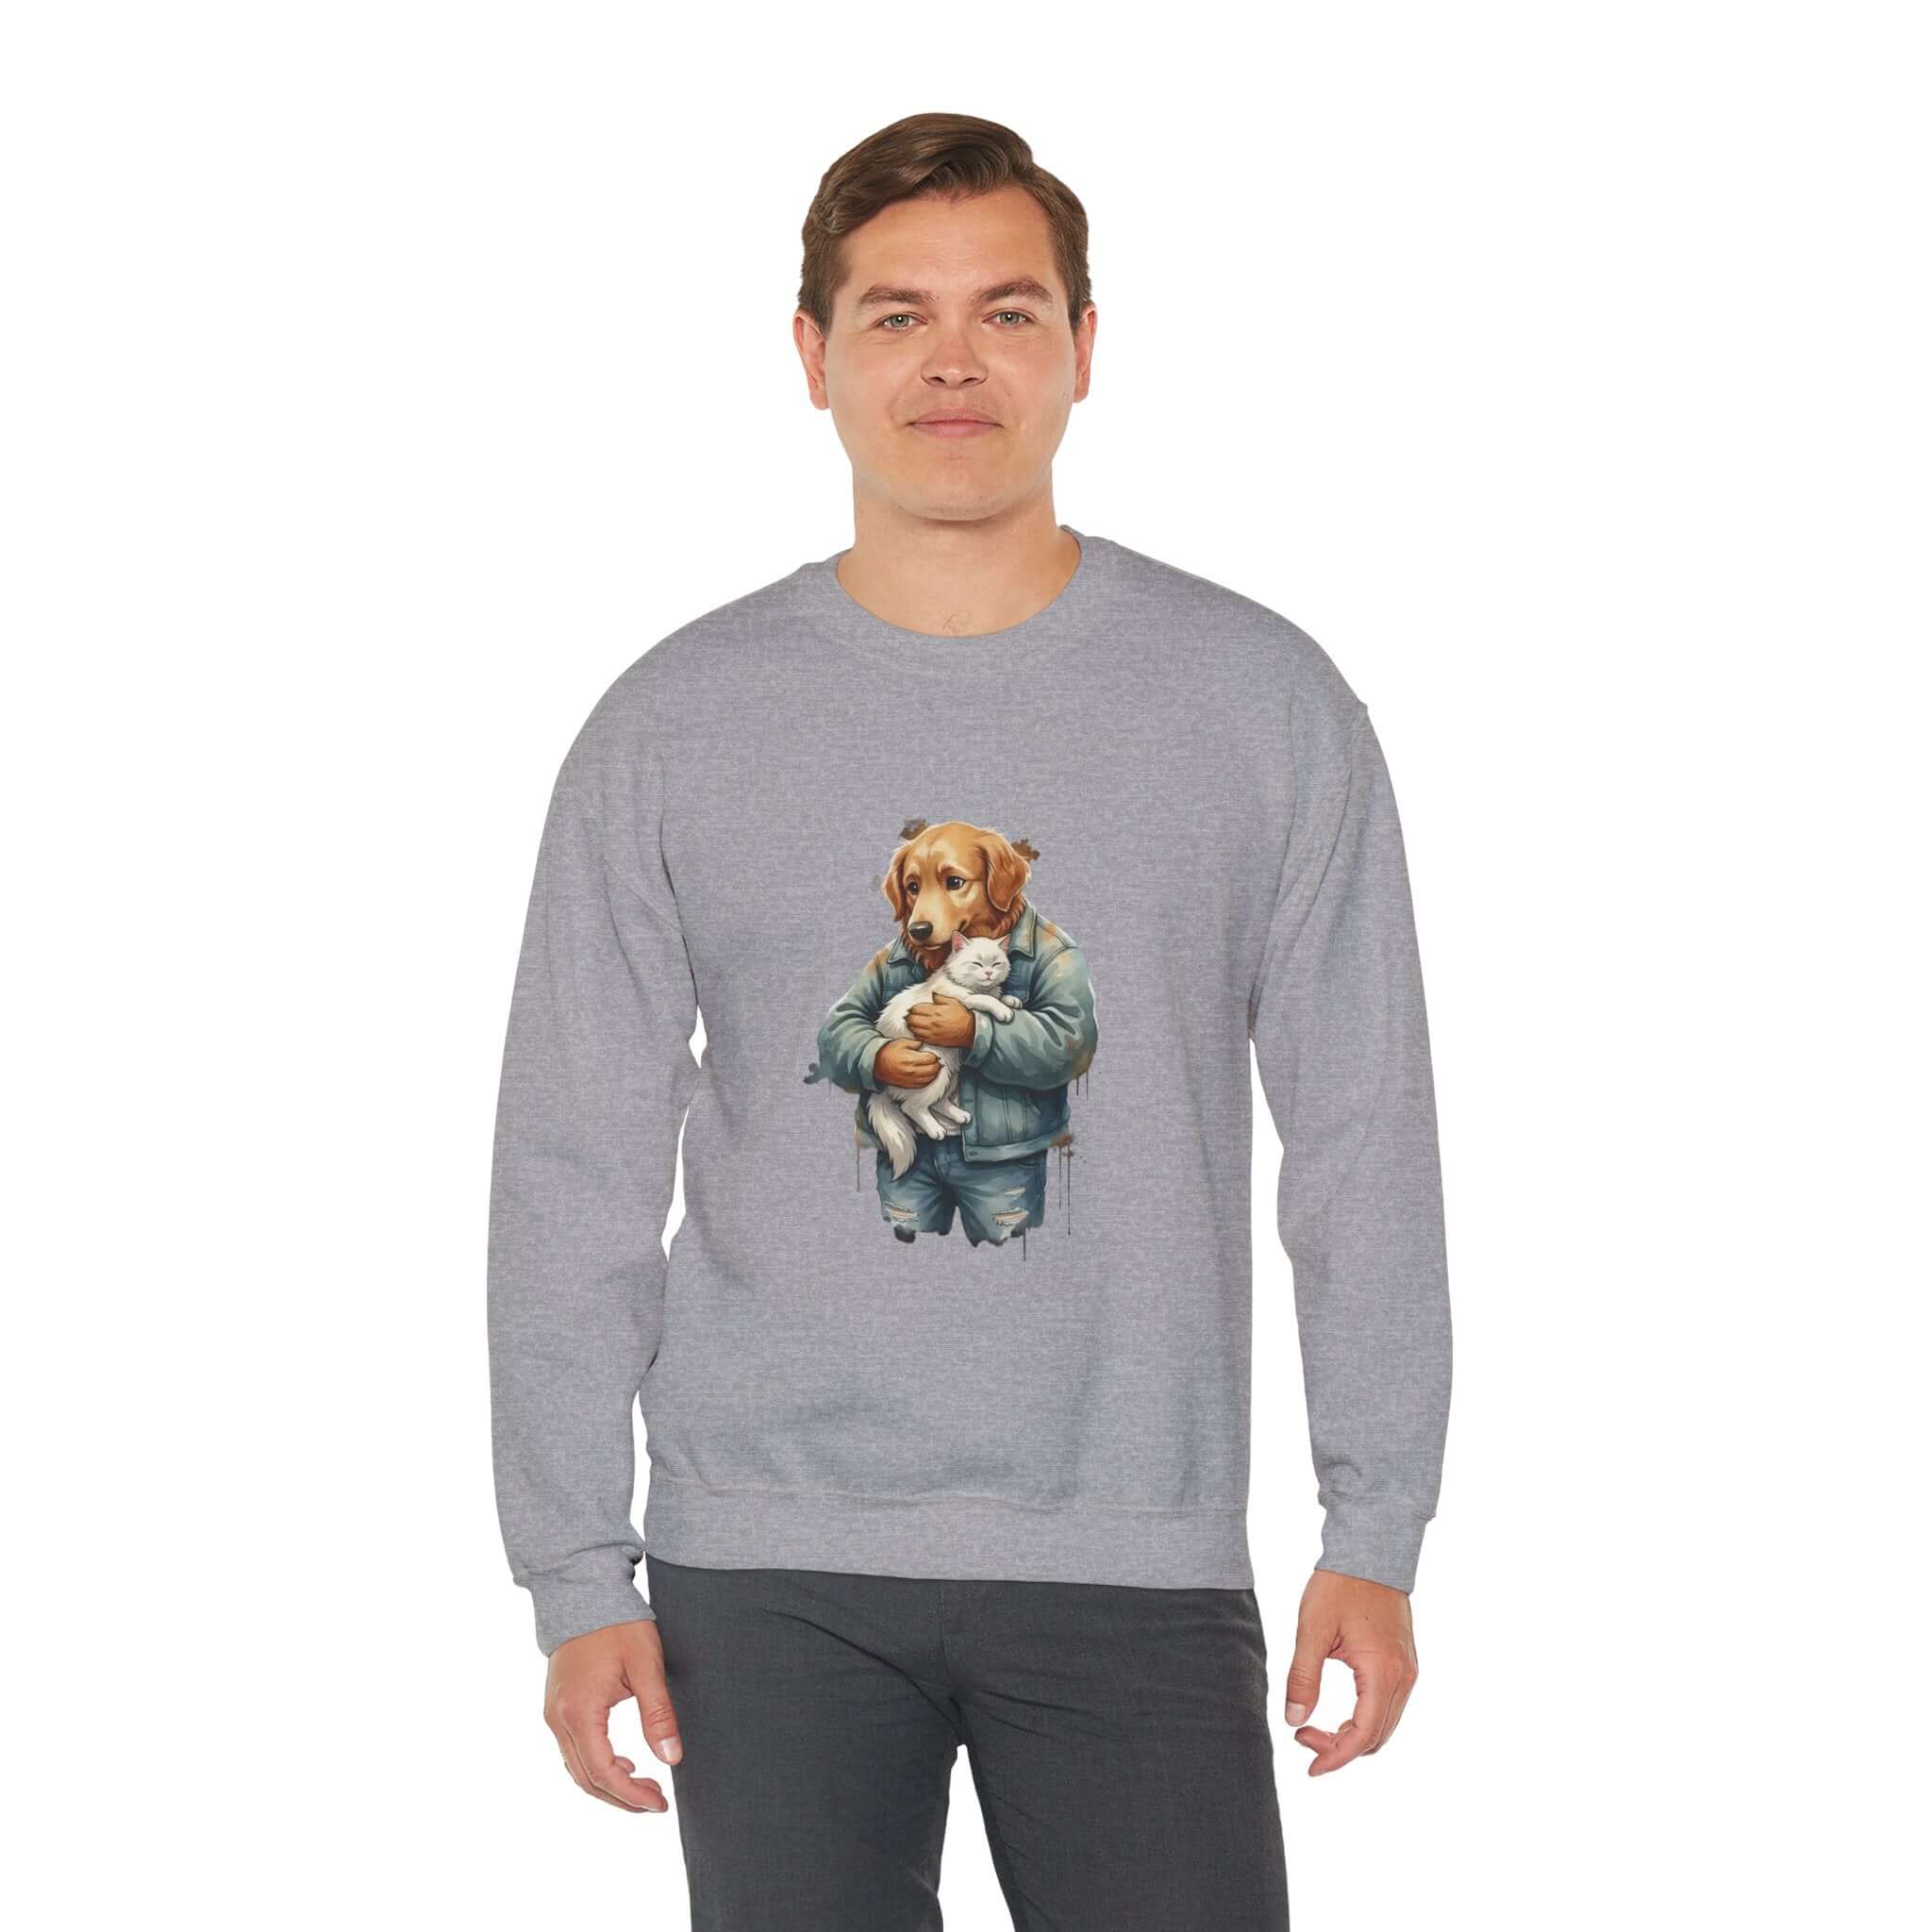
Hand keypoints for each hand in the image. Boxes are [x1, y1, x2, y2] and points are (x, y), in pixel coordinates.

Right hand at [544, 1618, 679, 1812]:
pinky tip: (622, 1764)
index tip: (659, 1803)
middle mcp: (558, 1719)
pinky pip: (573, 1751)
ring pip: (576, 1769)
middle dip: (621, 1798)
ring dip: (608, 1785)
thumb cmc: (618, 1625)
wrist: (584, 1593)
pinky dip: (596, 1766)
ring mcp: (553, 1714)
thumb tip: (671, 1758)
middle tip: (656, 1801)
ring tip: (644, 1787)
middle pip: (586, 1779)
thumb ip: (658, 1713)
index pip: (603, 1772)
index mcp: (579, 1711)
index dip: (631, 1795)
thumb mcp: (646, 1665)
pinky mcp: (556, 1708)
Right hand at [875, 1040, 941, 1085]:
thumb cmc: (889, 1052)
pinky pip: (923, 1084)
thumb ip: (915, 1042)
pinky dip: (928, 1079)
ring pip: (930, 1078)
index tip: (932, 1054)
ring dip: (934, 1072)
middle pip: (933, 1069)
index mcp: (912, 1059)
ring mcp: (911, 1079)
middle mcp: (913, 1071)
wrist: (877, 1064)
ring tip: (931, 1067)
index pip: (931, 1059)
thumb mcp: (902, 1042)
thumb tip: (924, 1043)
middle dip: (936, 1064)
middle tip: (934, 1060)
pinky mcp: (909, 1085)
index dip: (934, 1056)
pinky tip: (927, 1075)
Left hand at [905, 993, 974, 1046]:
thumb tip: (932, 993)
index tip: (914, 1008)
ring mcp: (931, 1032)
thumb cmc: (962, 1016)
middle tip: (911, 1015)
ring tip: (913, 1023)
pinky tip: (918, 1031)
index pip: (916, 1008)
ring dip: (911, 1025)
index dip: (913, 1008)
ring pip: (913, 1029)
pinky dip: (916, 1034)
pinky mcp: (933, 1040)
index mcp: (935, 1011)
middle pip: (912, 1019)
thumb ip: (940, 997)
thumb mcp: (952, 1001)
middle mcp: (931, 1022)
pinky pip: (919, 1037)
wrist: (970, 1031)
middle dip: (910, 1016)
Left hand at [1282, 1569, 1418, 1775]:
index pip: (1362, 1735)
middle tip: (1303, 1737)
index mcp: (1382, 1672)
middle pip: (1377, 1738)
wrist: (1370, 1552)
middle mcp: (1404, 1678)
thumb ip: (1303, 1676)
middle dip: (1340, 1749)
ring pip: (1385, 1726)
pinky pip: (1389, 1708)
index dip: (1335, 1757)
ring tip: (1315, 1728)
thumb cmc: (1339, 1585)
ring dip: (1353, 1737)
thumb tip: (1293, 1720)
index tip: (1309, 1766)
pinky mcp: (1406, 1664)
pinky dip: (1365, 1721)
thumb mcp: (1312, 1629)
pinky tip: (1339, 1715)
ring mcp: (1409, 1672)